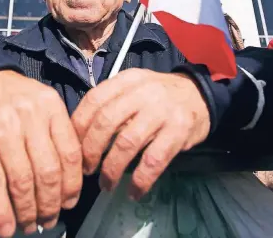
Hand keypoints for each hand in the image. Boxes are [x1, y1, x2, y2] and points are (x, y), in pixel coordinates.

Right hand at [0, 70, 82, 236]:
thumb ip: (58, 134)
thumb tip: (70, 181)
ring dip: (27, 211)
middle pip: (47, 171)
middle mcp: (30, 115)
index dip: (72, 185)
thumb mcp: (44, 105)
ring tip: (30, 225)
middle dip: (50, 204)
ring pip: (21, 180)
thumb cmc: (18, 99)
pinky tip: (6, 228)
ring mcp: (2, 127)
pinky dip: (0, 210)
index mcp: (51, 106)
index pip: (70, 153)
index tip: (70, 203)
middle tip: (49, 220)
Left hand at [71, 69, 210, 199]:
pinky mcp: (179, 131)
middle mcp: (142, 92)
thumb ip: (111, 101)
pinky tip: (134, 192)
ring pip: (127, 142)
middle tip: (86, 170)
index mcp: (126, 80)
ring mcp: (162, 111)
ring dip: (111, 169)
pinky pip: (154, 160)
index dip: (79, 126)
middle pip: (106, 121)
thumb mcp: (133, 87)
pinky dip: (140, 180)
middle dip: (90, 150)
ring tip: (106, 184)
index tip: (72, 147)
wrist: (199, 94)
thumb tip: (79, 132)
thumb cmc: (159, 95)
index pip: (94, 100)